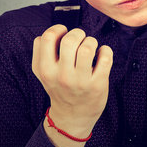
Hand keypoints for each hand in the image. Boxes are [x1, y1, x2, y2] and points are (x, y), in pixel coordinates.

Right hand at [32, 25, 112, 139]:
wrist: (72, 117)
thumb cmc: (59, 89)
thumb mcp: (43, 74)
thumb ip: (40, 53)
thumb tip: (48, 34)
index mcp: (46, 70)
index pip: (47, 38)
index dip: (58, 29)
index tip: (64, 33)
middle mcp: (62, 75)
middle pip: (69, 40)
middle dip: (78, 33)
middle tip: (80, 39)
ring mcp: (80, 81)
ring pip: (88, 47)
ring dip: (91, 41)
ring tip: (91, 48)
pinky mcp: (97, 84)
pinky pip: (105, 57)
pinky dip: (106, 50)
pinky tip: (102, 54)